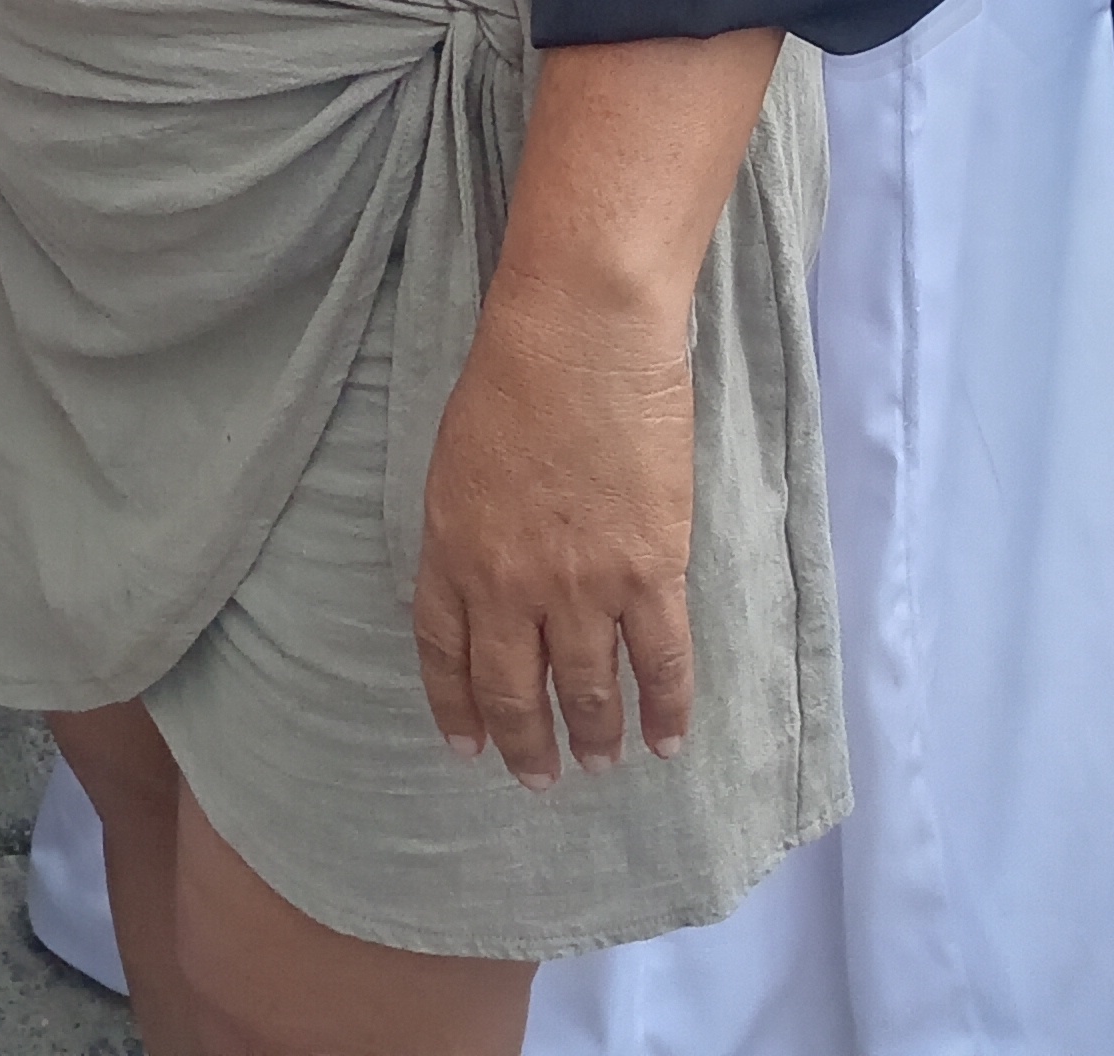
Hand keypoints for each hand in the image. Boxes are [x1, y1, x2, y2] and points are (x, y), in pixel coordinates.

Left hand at [413, 270, 698, 783]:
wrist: (581, 334)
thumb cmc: (513, 372)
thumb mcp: (457, 458)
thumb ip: (467, 530)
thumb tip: (485, 581)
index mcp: (451, 550)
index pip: (446, 654)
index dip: (459, 708)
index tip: (471, 747)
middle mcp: (508, 585)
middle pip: (513, 689)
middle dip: (527, 744)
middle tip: (540, 778)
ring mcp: (580, 586)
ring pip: (588, 691)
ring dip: (595, 736)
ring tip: (602, 761)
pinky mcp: (648, 573)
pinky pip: (661, 663)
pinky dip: (667, 710)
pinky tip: (668, 740)